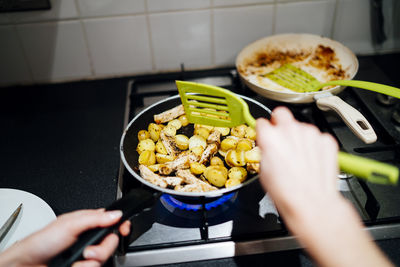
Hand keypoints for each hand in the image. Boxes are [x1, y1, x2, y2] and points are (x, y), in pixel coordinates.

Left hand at [0, 209, 130, 266]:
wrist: (28, 265)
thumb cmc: (43, 241)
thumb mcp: (70, 224)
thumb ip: (95, 218)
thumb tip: (116, 214)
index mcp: (88, 222)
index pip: (113, 221)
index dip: (121, 224)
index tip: (124, 229)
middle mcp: (90, 238)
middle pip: (112, 242)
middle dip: (103, 248)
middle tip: (89, 250)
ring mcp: (87, 254)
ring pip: (104, 258)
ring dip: (91, 261)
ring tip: (78, 258)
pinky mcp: (84, 266)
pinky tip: (73, 265)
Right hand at [256, 106, 340, 218]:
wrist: (311, 202)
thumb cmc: (286, 191)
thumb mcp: (263, 170)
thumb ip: (266, 149)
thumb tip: (269, 146)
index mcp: (270, 136)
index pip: (263, 122)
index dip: (263, 130)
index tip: (266, 135)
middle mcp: (291, 130)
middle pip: (282, 114)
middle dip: (279, 122)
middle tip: (280, 137)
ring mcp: (311, 134)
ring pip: (301, 126)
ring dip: (298, 137)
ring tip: (298, 158)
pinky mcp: (326, 140)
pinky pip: (317, 137)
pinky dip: (314, 146)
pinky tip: (311, 161)